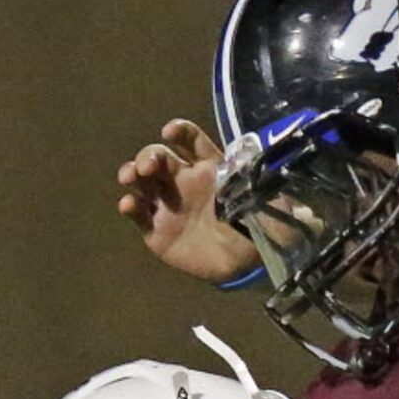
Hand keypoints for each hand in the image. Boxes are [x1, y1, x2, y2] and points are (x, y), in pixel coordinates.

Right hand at [117, 120, 258, 282]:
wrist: (248, 265)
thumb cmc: (258, 227)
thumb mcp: (269, 202)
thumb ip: (264, 185)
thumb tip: (269, 166)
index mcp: (210, 168)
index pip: (190, 141)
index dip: (180, 132)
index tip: (172, 132)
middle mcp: (183, 180)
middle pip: (158, 157)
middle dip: (149, 155)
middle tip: (149, 166)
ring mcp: (166, 204)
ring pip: (141, 180)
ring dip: (131, 172)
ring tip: (132, 177)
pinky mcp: (155, 229)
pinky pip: (137, 214)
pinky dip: (129, 206)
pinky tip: (129, 205)